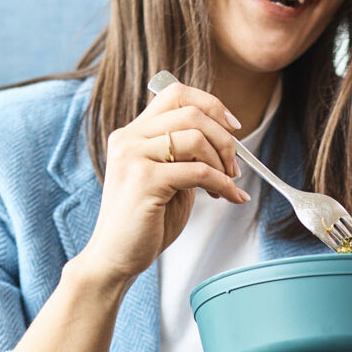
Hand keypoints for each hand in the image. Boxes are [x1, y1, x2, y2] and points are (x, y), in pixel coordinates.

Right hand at [75, 81, 250, 283]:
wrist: (116, 257)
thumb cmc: (145, 221)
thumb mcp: (169, 177)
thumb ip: (186, 153)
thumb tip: (225, 137)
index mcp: (133, 133)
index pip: (175, 93)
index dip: (210, 104)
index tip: (232, 127)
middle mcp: (129, 138)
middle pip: (190, 112)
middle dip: (224, 138)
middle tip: (235, 166)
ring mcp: (133, 157)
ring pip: (195, 137)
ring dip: (223, 162)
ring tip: (228, 184)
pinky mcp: (144, 179)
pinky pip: (198, 171)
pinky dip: (222, 184)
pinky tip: (229, 196)